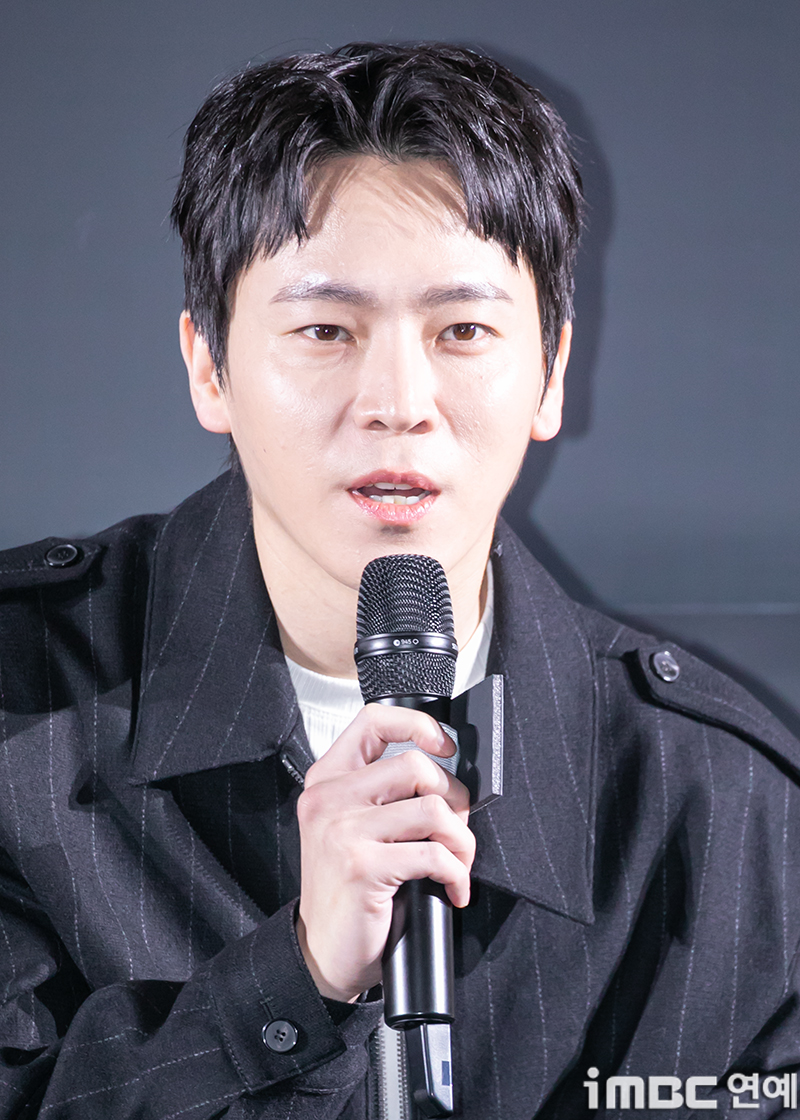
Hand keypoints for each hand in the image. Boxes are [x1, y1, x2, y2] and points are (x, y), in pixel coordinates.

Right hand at [295, 704, 474, 1002]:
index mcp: (327, 779)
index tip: (446, 747)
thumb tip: (447, 778)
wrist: (321, 951)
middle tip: (456, 829)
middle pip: (415, 766)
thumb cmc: (344, 889)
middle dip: (454, 797)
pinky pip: (434, 855)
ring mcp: (343, 831)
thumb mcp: (351, 826)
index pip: (374, 721)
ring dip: (462, 840)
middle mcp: (329, 799)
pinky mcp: (363, 866)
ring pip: (432, 809)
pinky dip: (457, 874)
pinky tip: (453, 889)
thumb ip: (381, 793)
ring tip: (459, 862)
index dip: (418, 725)